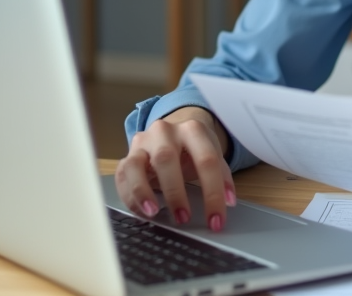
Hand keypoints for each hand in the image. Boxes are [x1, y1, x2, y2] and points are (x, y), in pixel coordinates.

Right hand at [115, 106, 236, 231]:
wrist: (173, 132)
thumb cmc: (193, 149)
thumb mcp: (211, 154)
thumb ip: (222, 176)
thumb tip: (228, 202)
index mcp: (192, 129)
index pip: (206, 159)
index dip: (214, 192)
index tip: (216, 220)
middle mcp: (164, 131)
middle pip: (166, 158)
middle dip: (175, 192)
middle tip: (184, 218)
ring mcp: (142, 142)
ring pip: (136, 165)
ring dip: (143, 192)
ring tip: (154, 213)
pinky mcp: (127, 156)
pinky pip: (123, 176)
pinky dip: (130, 196)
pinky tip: (143, 211)